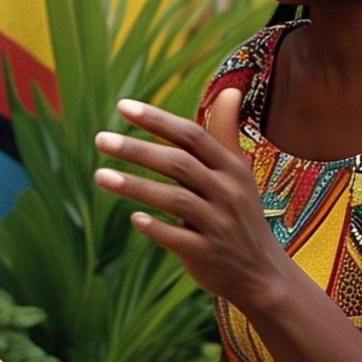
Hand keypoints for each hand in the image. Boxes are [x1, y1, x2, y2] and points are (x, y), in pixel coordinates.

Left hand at [94, 94, 284, 304]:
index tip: (122, 106)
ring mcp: (218, 224)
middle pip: (179, 163)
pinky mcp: (207, 254)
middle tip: (100, 139)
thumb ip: (226, 133)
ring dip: (135, 185)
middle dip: (138, 149)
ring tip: (99, 176)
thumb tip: (231, 89)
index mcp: (232, 168)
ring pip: (175, 199)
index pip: (192, 135)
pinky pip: (178, 238)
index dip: (157, 120)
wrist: (261, 272)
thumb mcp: (239, 172)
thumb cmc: (240, 213)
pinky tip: (134, 218)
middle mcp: (227, 192)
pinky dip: (156, 227)